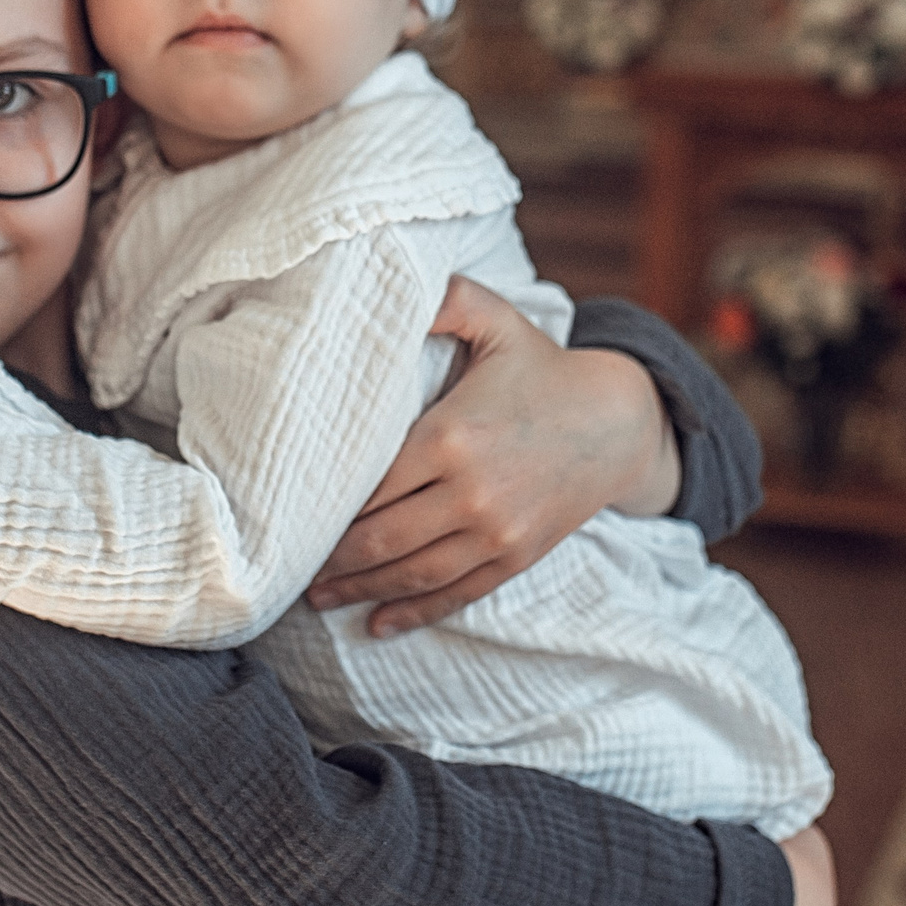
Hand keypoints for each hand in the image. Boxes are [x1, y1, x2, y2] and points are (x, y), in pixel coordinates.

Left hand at [306, 276, 680, 636]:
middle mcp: (471, 491)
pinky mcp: (516, 556)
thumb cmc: (541, 367)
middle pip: (382, 537)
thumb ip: (444, 299)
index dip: (327, 505)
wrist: (617, 421)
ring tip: (321, 598)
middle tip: (292, 568)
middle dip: (333, 559)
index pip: (371, 483)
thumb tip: (389, 281)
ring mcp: (496, 531)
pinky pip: (456, 593)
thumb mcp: (494, 320)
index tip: (289, 513)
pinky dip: (414, 613)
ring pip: (413, 573)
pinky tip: (378, 624)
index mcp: (451, 435)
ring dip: (362, 591)